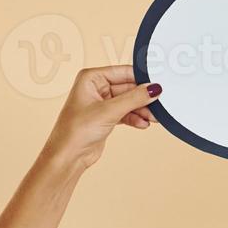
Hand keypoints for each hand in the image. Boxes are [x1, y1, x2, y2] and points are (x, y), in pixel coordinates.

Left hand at [39, 65, 160, 169]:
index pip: (123, 72)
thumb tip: (153, 89)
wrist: (69, 155)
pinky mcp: (107, 117)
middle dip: (143, 98)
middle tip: (158, 105)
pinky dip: (136, 118)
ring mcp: (102, 103)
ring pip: (129, 102)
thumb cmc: (76, 130)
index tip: (158, 85)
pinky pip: (127, 113)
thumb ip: (134, 98)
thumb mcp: (109, 111)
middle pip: (129, 88)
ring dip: (142, 110)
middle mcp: (96, 88)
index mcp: (91, 78)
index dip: (141, 79)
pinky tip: (142, 124)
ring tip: (152, 118)